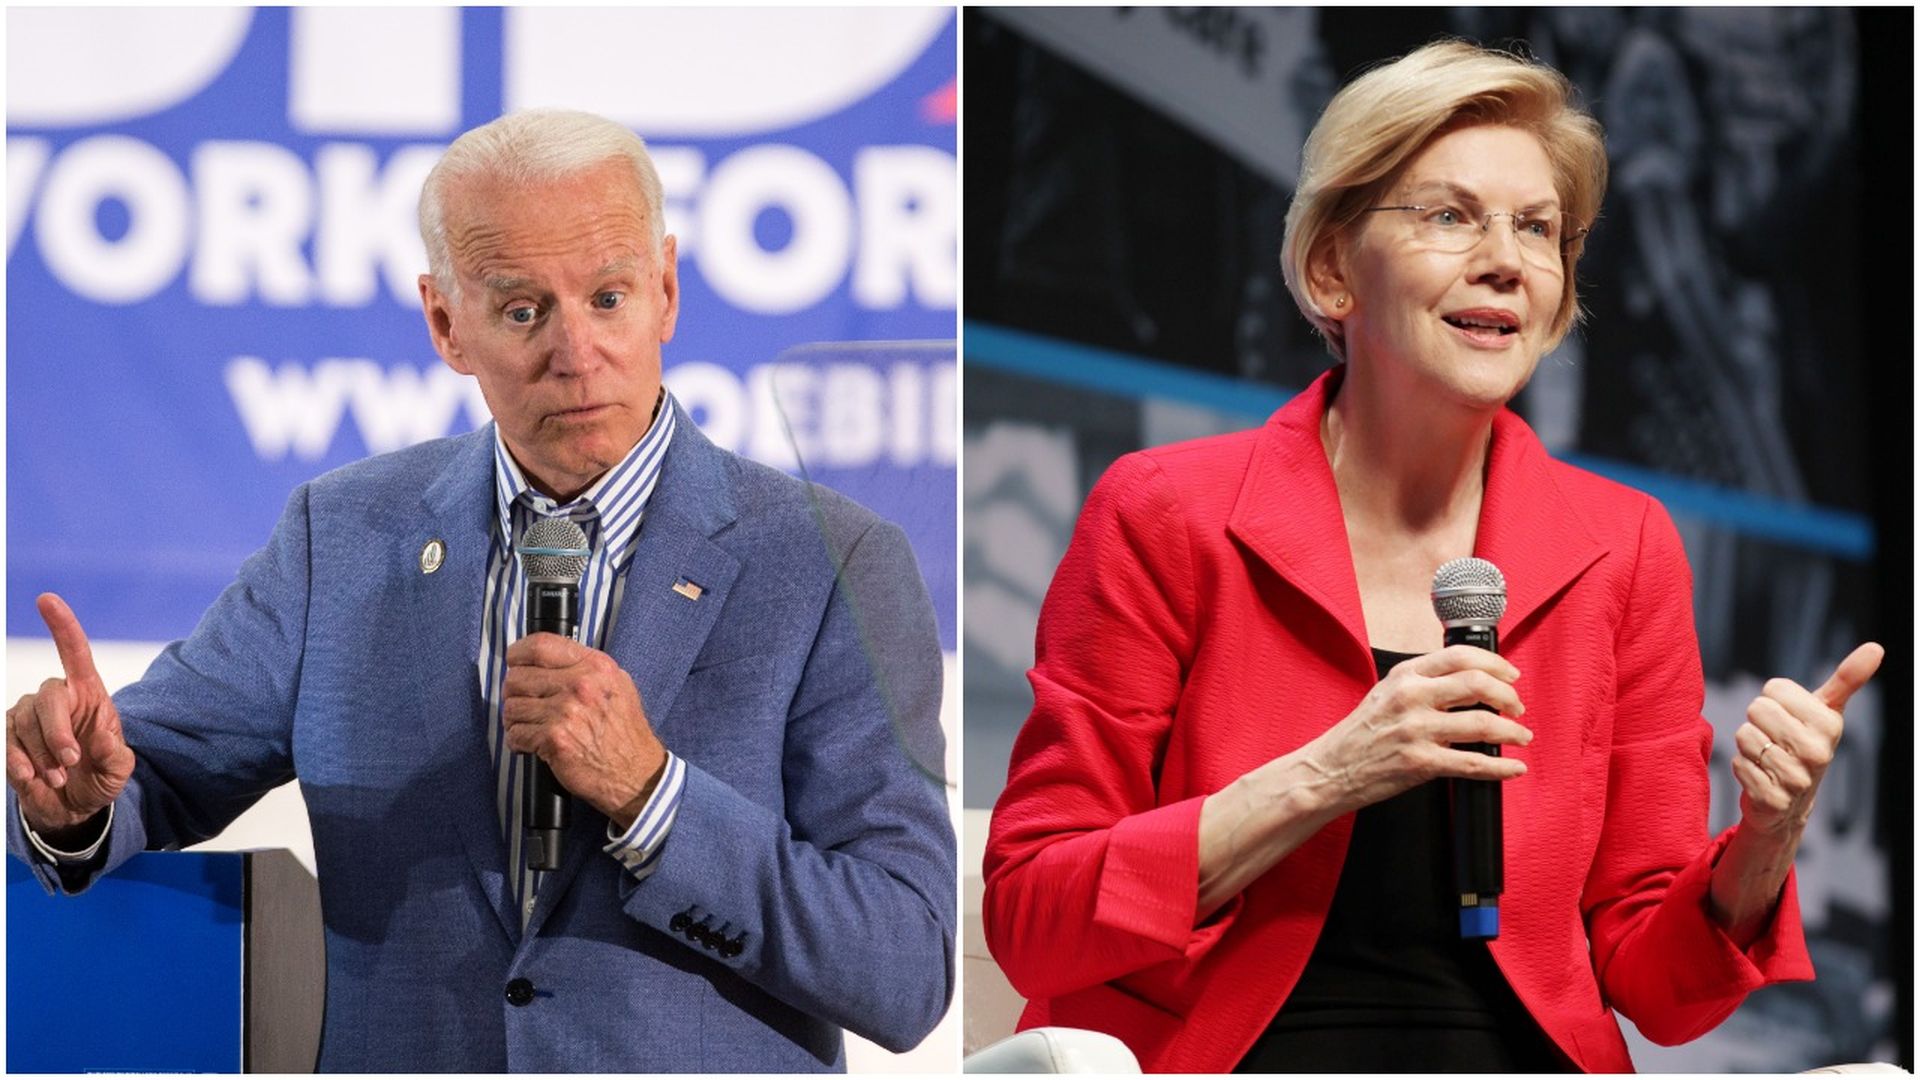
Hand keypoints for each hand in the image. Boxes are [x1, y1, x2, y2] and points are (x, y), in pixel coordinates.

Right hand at [6, 593, 136, 840]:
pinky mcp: (9, 736)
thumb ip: (116, 753)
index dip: (62, 625)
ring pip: (25, 722)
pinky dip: (19, 762)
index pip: (74, 652)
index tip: (46, 599)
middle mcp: (57, 697)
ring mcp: (28, 715)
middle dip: (56, 732)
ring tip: (59, 779)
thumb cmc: (100, 776)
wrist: (73, 806)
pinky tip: (33, 779)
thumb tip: (102, 735)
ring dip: (42, 756)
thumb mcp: (119, 769)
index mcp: (89, 693)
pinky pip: (6, 741)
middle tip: (71, 762)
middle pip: (47, 697)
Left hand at [502, 633, 667, 829]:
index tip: (515, 664)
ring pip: (512, 706)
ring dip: (516, 720)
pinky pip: (515, 734)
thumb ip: (585, 668)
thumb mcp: (617, 685)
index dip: (518, 655)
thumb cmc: (624, 732)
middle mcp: (581, 685)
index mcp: (595, 666)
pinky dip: (518, 742)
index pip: (539, 645)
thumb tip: (546, 660)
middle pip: (518, 677)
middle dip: (515, 693)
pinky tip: (532, 745)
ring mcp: (566, 712)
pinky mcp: (554, 739)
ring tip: (531, 727)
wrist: (635, 773)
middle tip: (526, 705)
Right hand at [1301, 644, 1530, 815]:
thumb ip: (1424, 682)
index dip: (1495, 664)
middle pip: (1478, 684)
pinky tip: (1514, 767)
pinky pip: (1474, 764)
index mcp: (1405, 675)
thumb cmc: (1361, 733)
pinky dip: (1502, 767)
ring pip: (1483, 724)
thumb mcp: (1387, 692)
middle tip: (1517, 707)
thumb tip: (1471, 683)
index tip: (1511, 675)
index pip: (1461, 656)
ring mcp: (1416, 730)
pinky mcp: (1421, 763)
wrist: (1331, 769)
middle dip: (1509, 696)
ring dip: (1513, 731)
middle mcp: (1411, 697)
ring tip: (1521, 736)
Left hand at [1732, 641, 1882, 838]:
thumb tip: (1877, 647)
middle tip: (1775, 738)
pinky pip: (1737, 764)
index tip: (1789, 717)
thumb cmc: (1806, 743)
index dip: (1774, 699)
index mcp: (1829, 725)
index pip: (1774, 688)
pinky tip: (1761, 777)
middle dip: (1758, 721)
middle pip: (1757, 708)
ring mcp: (1795, 779)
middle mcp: (1817, 753)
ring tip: (1768, 757)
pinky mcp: (1772, 799)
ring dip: (1749, 745)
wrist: (1791, 801)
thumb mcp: (1826, 711)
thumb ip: (1846, 679)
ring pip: (1744, 735)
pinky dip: (1742, 767)